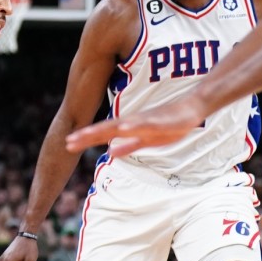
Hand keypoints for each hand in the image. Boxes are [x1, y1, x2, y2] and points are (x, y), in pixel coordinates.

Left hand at [65, 99, 204, 155]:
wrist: (193, 108)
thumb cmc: (170, 123)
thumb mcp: (147, 140)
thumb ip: (129, 146)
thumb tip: (110, 152)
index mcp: (129, 128)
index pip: (103, 134)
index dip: (86, 139)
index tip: (68, 144)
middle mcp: (133, 122)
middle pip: (106, 129)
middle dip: (87, 136)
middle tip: (68, 142)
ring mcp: (146, 120)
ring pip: (122, 126)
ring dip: (104, 130)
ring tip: (88, 135)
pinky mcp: (160, 120)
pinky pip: (145, 124)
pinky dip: (133, 126)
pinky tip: (123, 128)